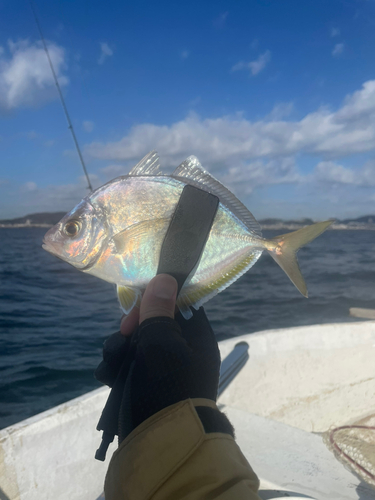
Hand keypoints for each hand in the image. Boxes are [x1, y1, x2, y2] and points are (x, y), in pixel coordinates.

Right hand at [95, 274, 220, 442]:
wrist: (158, 446)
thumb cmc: (165, 389)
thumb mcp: (161, 345)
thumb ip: (159, 311)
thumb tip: (166, 277)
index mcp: (196, 338)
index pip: (177, 303)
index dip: (155, 302)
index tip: (137, 312)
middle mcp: (182, 350)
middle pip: (152, 323)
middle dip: (131, 331)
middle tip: (122, 340)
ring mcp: (163, 368)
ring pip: (136, 343)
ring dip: (118, 350)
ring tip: (112, 365)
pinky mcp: (146, 383)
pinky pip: (129, 363)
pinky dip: (117, 368)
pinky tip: (108, 377)